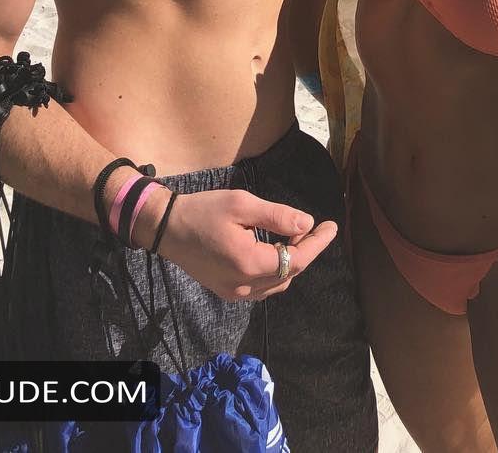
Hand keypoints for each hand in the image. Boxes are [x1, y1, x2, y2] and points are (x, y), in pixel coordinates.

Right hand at [151, 186, 337, 300]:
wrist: (165, 228)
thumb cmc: (203, 210)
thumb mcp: (242, 204)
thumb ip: (277, 216)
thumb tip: (307, 224)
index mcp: (249, 263)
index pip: (296, 260)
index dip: (318, 244)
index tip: (332, 226)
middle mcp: (243, 286)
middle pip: (289, 274)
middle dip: (305, 250)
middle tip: (312, 226)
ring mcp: (234, 292)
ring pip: (277, 283)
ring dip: (291, 261)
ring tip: (293, 234)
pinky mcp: (226, 291)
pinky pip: (262, 286)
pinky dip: (275, 269)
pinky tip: (274, 248)